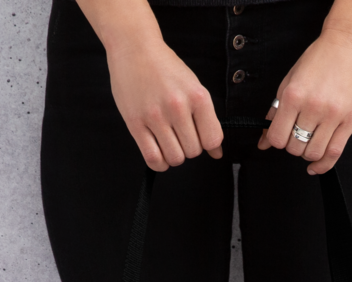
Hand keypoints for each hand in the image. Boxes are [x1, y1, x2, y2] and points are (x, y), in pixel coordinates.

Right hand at [107, 37, 223, 170]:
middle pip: (193, 151)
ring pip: (175, 158)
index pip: (212, 140)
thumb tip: (217, 153)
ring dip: (173, 156)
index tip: (198, 136)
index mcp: (198, 96)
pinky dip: (159, 163)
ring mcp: (155, 116)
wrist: (135, 48)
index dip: (206, 143)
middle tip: (179, 134)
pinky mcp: (135, 123)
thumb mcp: (193, 87)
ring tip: (168, 141)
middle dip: (188, 147)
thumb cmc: (166, 69)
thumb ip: (207, 120)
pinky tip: (159, 152)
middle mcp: (178, 106)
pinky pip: (153, 158)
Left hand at [258, 28, 351, 174]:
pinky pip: (334, 153)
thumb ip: (275, 112)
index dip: (277, 141)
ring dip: (307, 153)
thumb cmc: (319, 60)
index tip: (281, 135)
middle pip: (295, 148)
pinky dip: (322, 165)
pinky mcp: (350, 121)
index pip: (277, 137)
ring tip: (310, 141)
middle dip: (293, 146)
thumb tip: (263, 142)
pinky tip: (316, 165)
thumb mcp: (290, 81)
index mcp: (294, 96)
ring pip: (313, 153)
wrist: (350, 44)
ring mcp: (333, 115)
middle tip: (298, 134)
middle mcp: (313, 107)